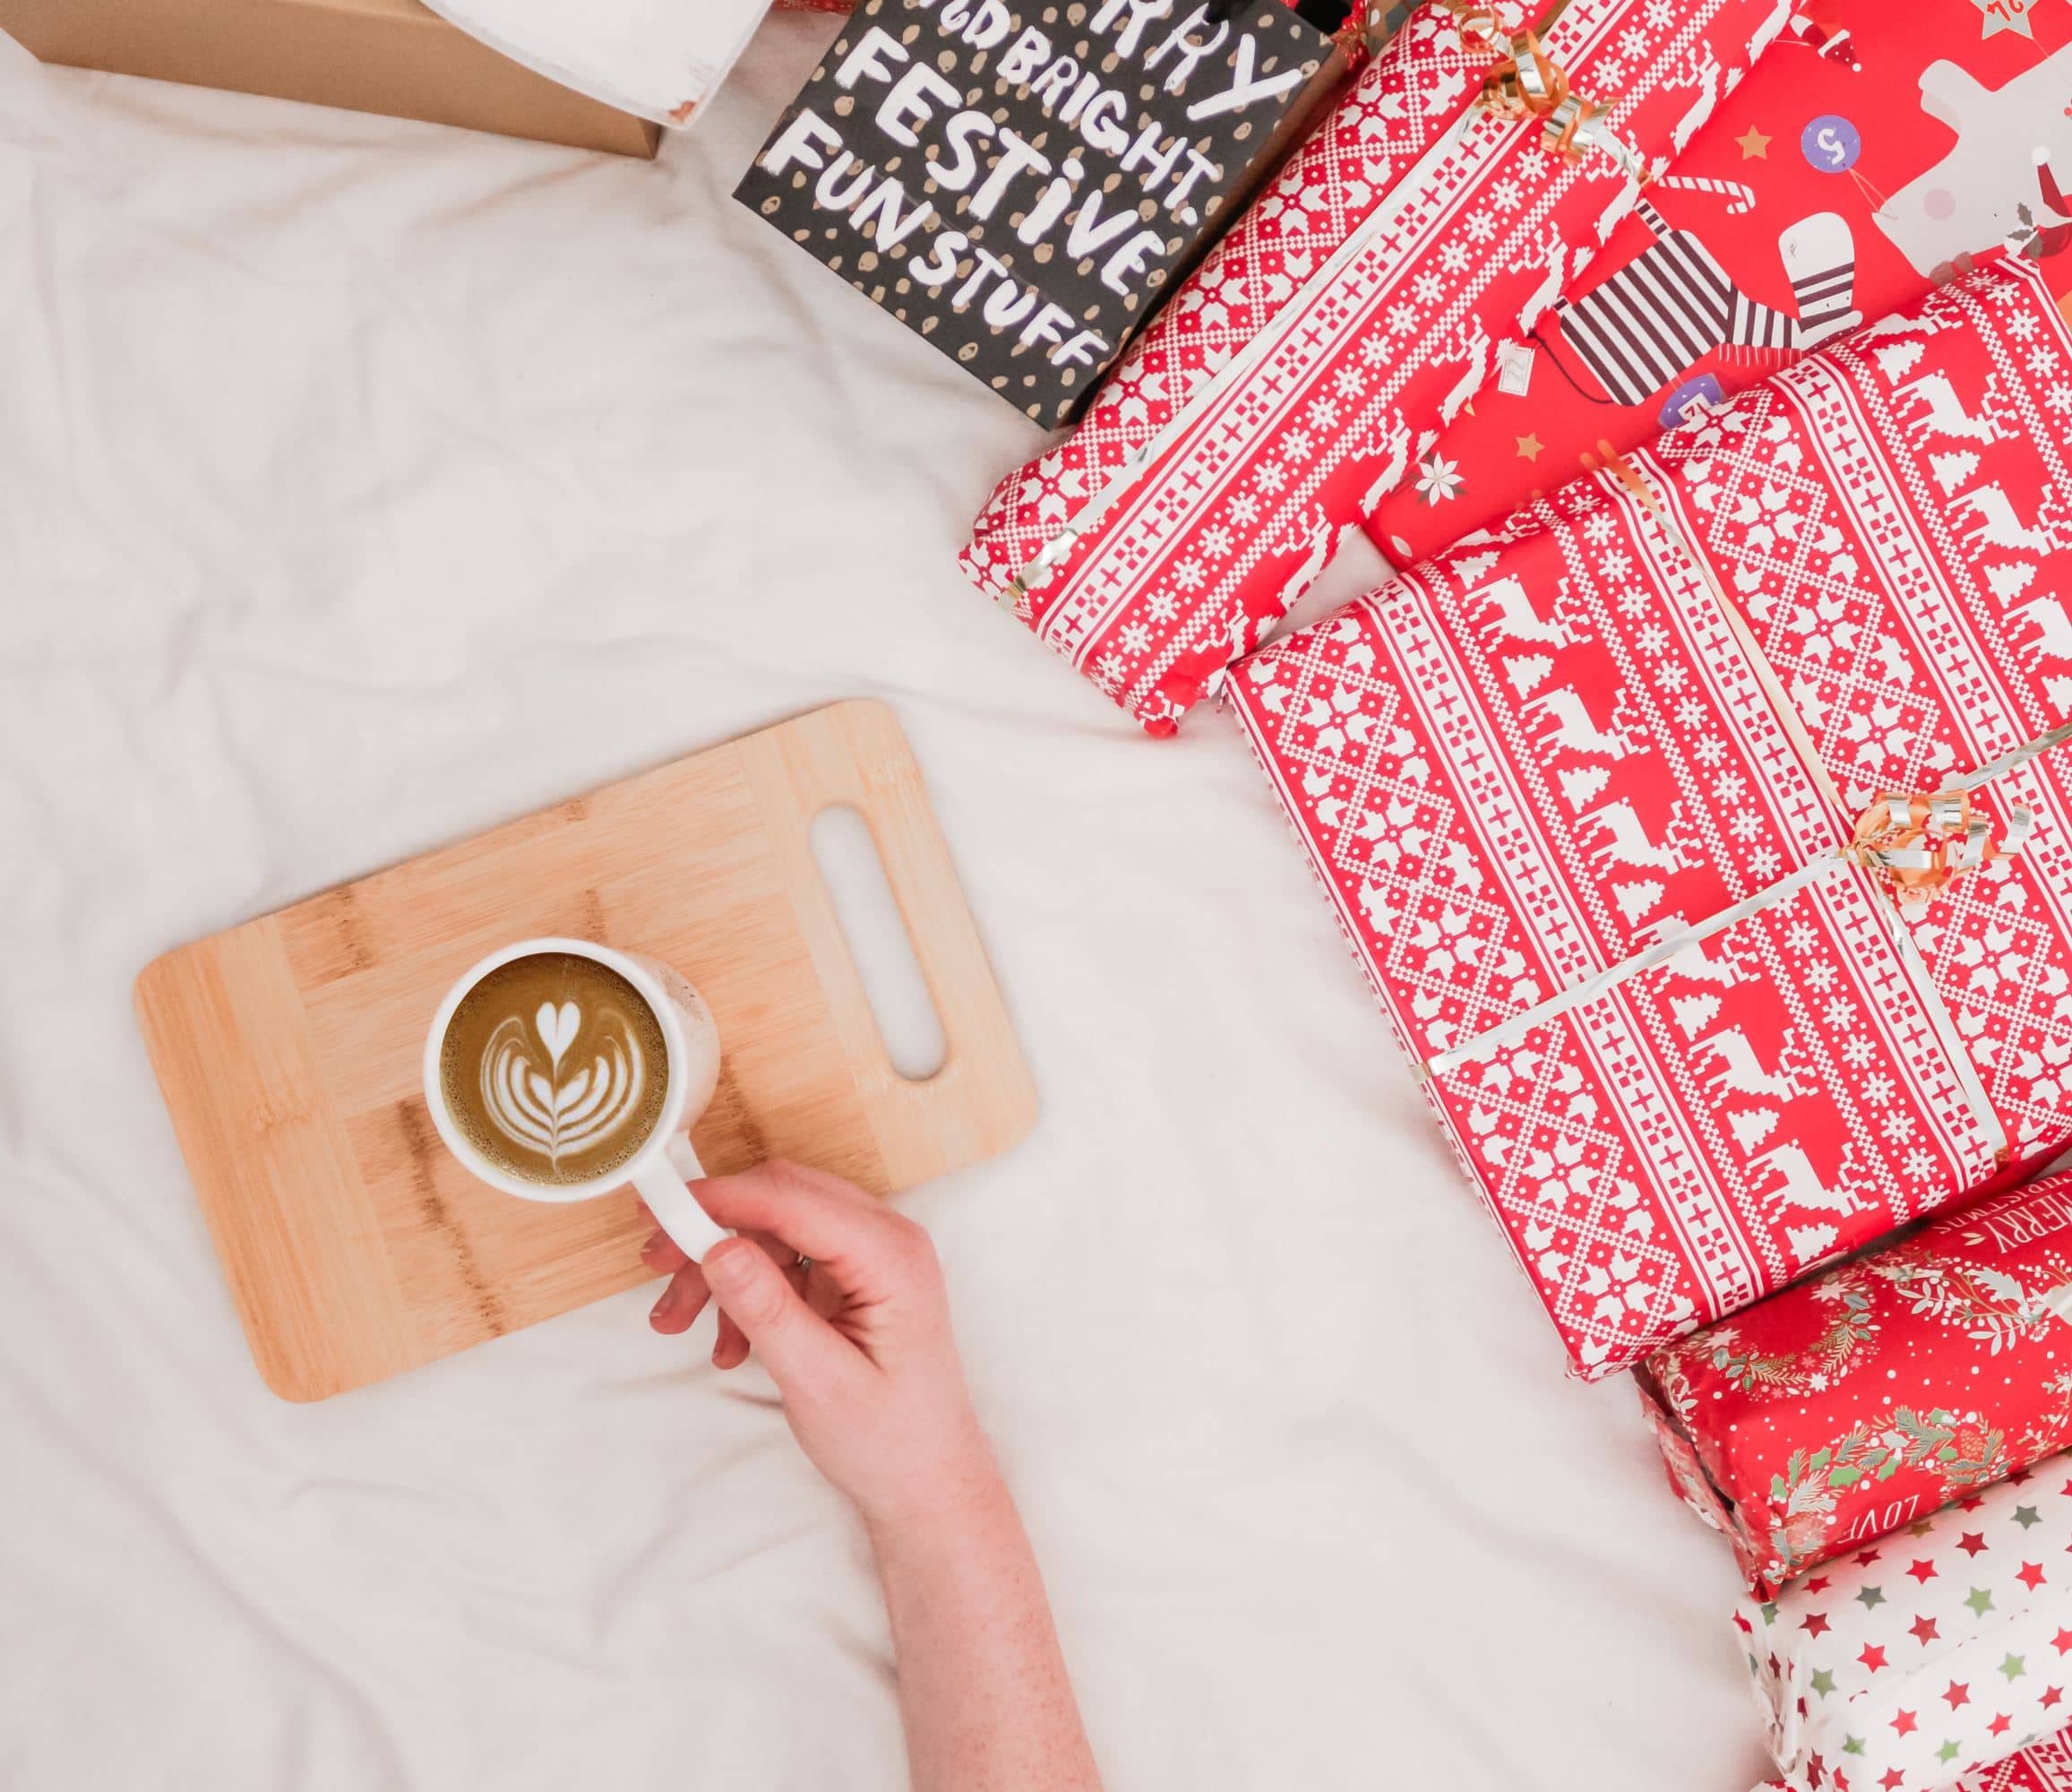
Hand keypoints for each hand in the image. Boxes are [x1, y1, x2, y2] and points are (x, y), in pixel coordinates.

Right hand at [640, 1161, 998, 1530]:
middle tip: (657, 1264)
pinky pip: (784, 1261)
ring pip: (774, 1231)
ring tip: (677, 1321)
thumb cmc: (888, 1441)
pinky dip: (745, 1292)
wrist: (924, 1481)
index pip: (794, 1199)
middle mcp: (886, 1241)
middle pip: (780, 1201)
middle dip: (713, 1231)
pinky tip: (728, 1344)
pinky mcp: (852, 1279)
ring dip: (721, 1269)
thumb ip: (768, 1311)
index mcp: (892, 1257)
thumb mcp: (818, 1382)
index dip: (722, 1198)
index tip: (661, 1210)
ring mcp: (869, 1257)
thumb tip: (718, 1248)